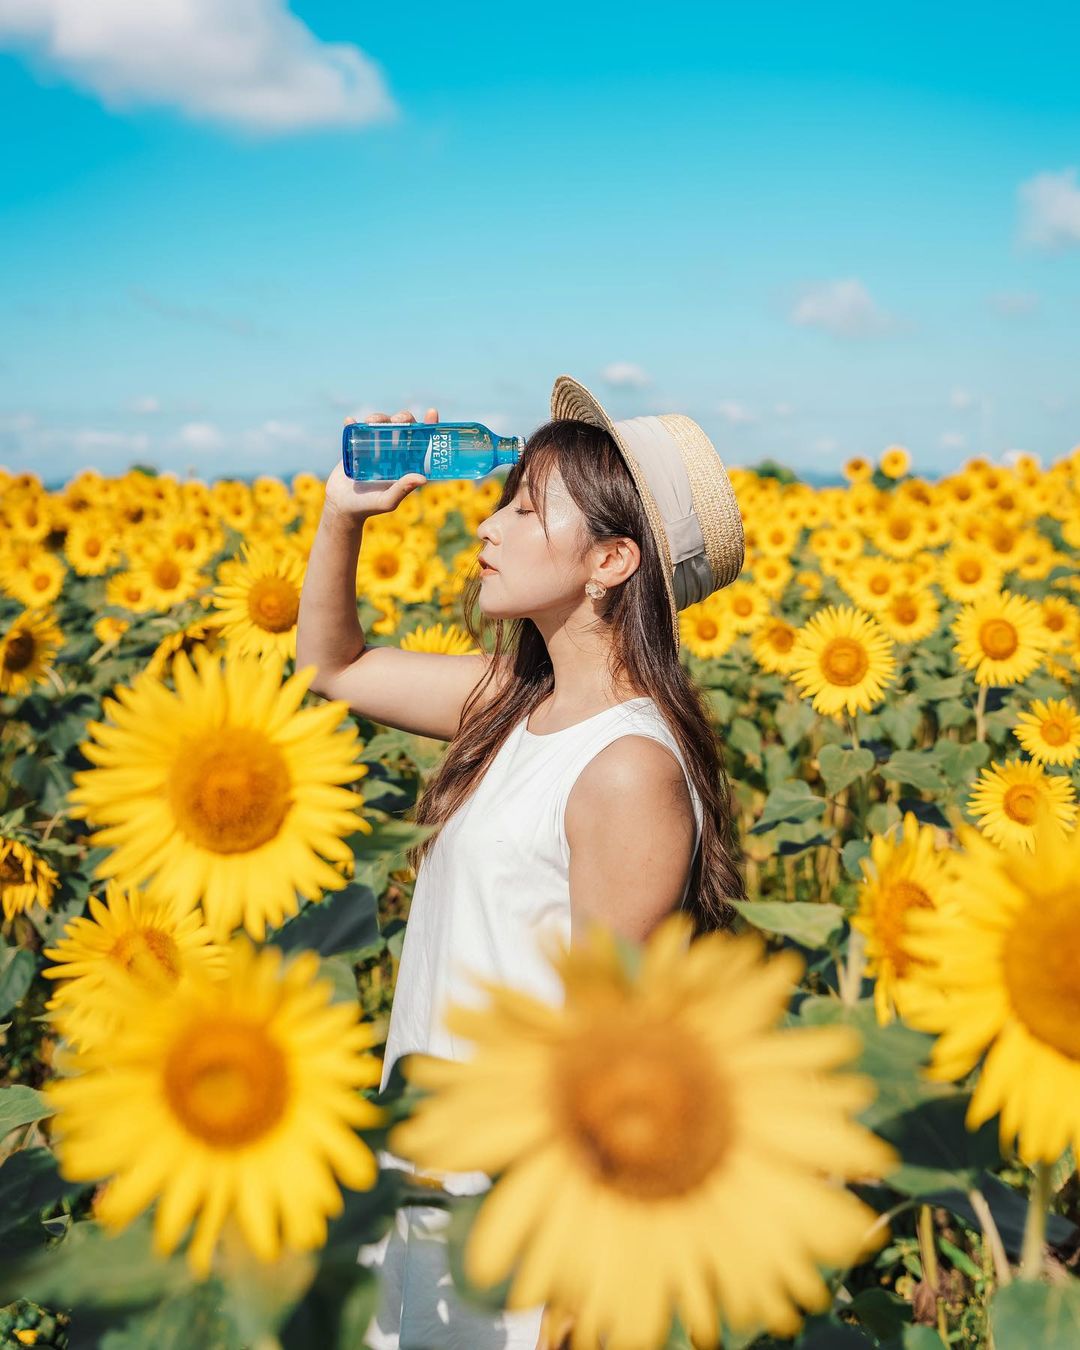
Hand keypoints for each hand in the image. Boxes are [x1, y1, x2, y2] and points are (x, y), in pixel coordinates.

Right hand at [324, 406, 438, 519]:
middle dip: (404, 418)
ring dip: (379, 418)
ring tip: (371, 422)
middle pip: (403, 426)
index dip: (429, 426)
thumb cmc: (369, 506)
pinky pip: (355, 429)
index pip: (422, 441)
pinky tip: (350, 421)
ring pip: (381, 423)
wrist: (343, 506)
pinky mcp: (355, 445)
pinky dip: (353, 423)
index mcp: (406, 462)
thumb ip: (403, 489)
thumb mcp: (387, 500)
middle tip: (399, 421)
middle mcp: (393, 451)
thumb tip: (423, 478)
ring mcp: (374, 446)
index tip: (432, 413)